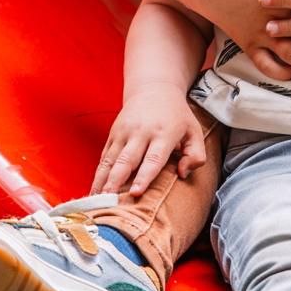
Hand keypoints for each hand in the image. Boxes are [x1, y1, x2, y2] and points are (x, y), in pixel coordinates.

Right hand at [92, 86, 207, 196]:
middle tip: (108, 201)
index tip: (136, 192)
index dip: (144, 176)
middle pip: (126, 161)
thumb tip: (182, 174)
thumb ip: (196, 155)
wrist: (154, 89)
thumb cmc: (177, 115)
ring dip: (102, 180)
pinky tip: (94, 190)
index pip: (153, 159)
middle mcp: (141, 133)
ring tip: (95, 201)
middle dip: (116, 181)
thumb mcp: (194, 131)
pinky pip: (104, 156)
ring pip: (111, 160)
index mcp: (164, 134)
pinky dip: (98, 174)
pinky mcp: (113, 133)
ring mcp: (124, 132)